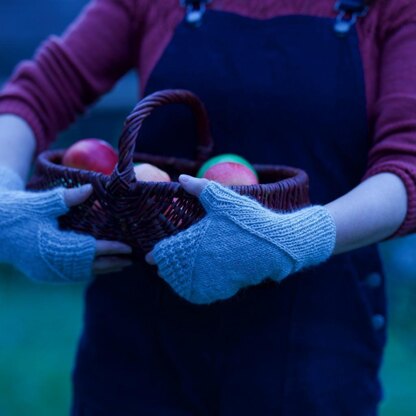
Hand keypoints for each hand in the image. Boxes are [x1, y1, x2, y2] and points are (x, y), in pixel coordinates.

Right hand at [0, 166, 131, 282]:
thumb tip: (91, 189)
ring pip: (80, 274)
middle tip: (130, 260)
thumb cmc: (17, 213)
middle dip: (111, 264)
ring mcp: (46, 272)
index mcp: (52, 247)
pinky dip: (86, 271)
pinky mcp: (42, 274)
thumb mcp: (41, 203)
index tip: (128, 248)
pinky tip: (96, 267)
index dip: (111, 249)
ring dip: (101, 270)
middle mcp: (51, 264)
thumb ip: (67, 198)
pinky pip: (70, 275)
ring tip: (119, 265)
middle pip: (89, 267)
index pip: (90, 250)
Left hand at [146, 175, 335, 303]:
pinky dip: (195, 289)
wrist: (275, 243)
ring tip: (176, 274)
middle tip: (163, 264)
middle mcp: (198, 264)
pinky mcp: (225, 288)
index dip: (156, 255)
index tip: (152, 256)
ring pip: (183, 286)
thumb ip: (199, 188)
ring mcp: (211, 278)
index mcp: (192, 242)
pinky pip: (202, 294)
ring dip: (178, 280)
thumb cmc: (247, 219)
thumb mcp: (222, 199)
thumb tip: (181, 178)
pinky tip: (197, 281)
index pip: (163, 254)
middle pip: (169, 273)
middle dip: (166, 268)